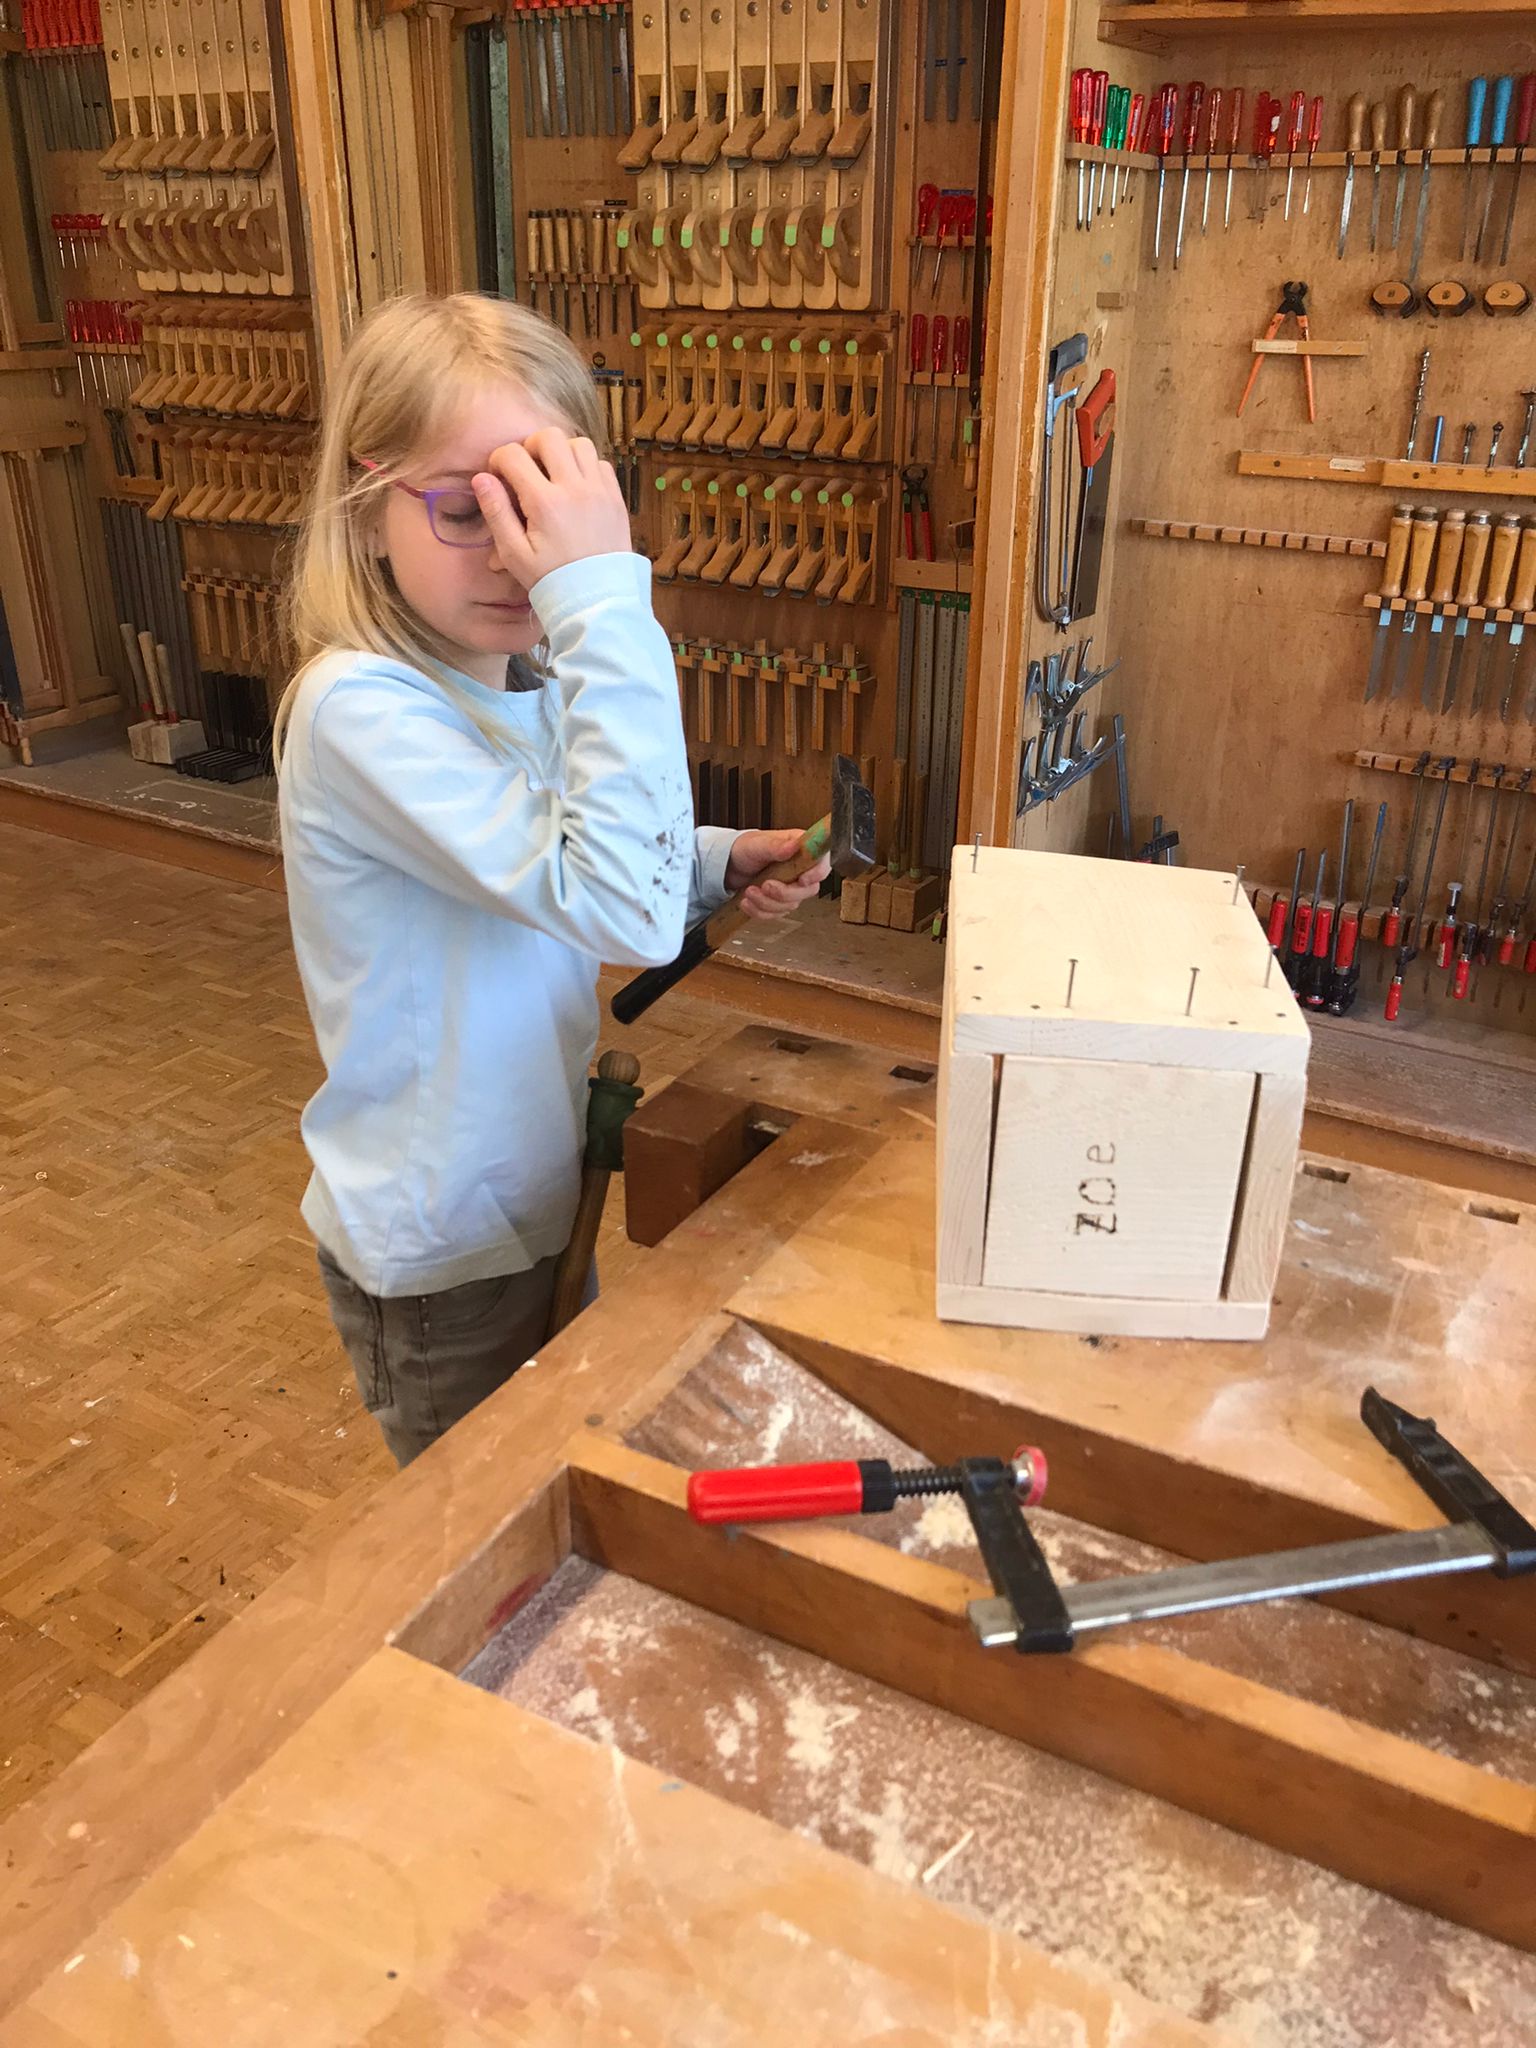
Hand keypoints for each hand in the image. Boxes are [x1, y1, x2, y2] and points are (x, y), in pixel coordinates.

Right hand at [471, 431, 630, 585]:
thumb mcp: (514, 554)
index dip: (499, 460)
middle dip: (530, 447)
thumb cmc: (552, 580)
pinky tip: (576, 488)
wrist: (598, 601)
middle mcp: (574, 488)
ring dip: (561, 452)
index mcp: (544, 502)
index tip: (499, 477)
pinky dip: (585, 467)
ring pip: (578, 444)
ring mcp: (599, 491)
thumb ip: (496, 513)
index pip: (513, 455)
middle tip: (527, 470)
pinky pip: (600, 463)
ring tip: (553, 476)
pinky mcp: (616, 498)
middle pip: (548, 436)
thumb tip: (481, 479)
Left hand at [726, 826, 830, 920]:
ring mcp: (790, 888)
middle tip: (766, 885)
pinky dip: (759, 911)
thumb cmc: (746, 848)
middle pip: (809, 890)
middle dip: (785, 893)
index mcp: (801, 850)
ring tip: (749, 891)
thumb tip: (794, 845)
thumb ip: (776, 845)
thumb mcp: (758, 843)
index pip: (822, 863)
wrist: (729, 864)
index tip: (803, 879)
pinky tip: (746, 901)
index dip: (817, 874)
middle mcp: (800, 870)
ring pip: (790, 905)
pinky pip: (775, 914)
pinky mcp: (779, 902)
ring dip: (767, 902)